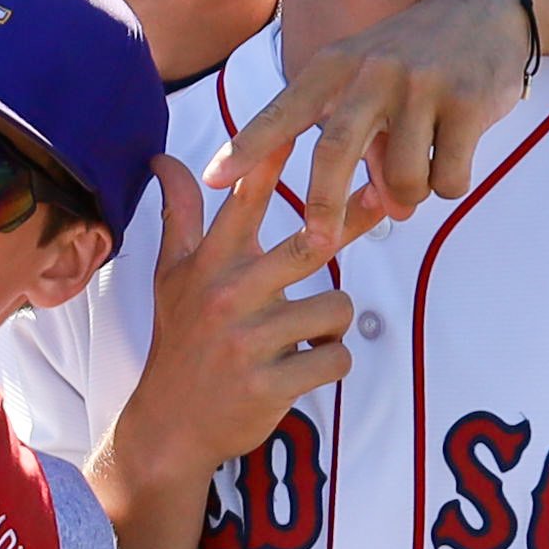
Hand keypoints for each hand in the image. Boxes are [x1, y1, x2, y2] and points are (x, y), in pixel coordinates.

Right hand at [104, 157, 361, 502]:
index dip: (274, 157)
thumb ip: (179, 214)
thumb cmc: (179, 342)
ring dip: (331, 323)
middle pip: (310, 244)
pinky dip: (331, 363)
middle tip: (385, 199)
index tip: (304, 120)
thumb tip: (163, 157)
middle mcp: (228, 295)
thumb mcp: (170, 275)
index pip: (246, 199)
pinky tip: (305, 368)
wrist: (169, 427)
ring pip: (335, 308)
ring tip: (303, 336)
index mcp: (209, 264)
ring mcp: (249, 341)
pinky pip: (335, 359)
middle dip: (351, 220)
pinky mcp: (270, 383)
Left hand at [208, 0, 541, 234]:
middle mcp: (372, 71)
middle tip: (317, 244)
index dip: (246, 148)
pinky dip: (448, 185)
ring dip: (408, 195)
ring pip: (402, 178)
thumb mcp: (367, 81)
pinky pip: (448, 178)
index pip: (282, 111)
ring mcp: (421, 85)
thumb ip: (360, 147)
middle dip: (323, 205)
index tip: (214, 180)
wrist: (488, 11)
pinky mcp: (468, 103)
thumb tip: (377, 210)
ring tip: (419, 173)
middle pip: (335, 150)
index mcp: (336, 65)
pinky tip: (454, 156)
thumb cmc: (413, 57)